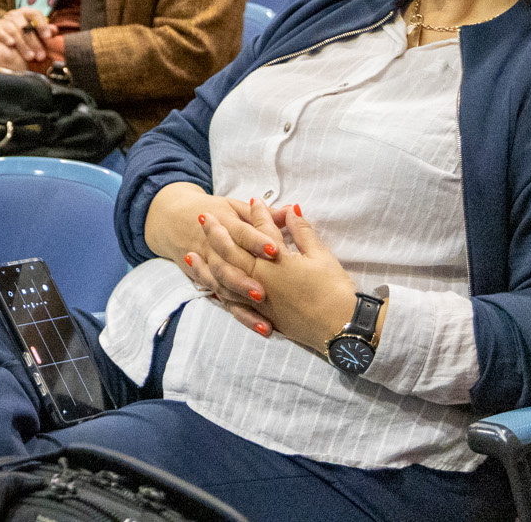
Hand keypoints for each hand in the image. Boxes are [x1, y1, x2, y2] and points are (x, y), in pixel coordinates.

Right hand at [0, 8, 54, 65]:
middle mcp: (15, 14)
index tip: (47, 37)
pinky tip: (11, 44)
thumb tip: (54, 30)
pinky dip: (5, 38)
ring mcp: (4, 21)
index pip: (35, 14)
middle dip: (34, 42)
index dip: (42, 25)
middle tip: (40, 55)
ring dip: (23, 45)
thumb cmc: (23, 34)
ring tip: (30, 57)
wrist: (3, 36)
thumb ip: (45, 32)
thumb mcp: (35, 33)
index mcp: (26, 13)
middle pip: (25, 25)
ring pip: (13, 30)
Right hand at [143, 183, 283, 326]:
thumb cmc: (216, 214)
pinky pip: (227, 302)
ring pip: (223, 287)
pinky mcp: (212, 285)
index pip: (241, 233)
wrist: (174, 221)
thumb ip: (265, 215)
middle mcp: (214, 248)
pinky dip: (244, 316)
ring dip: (241, 301)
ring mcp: (210, 268)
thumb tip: (293, 211)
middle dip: (243, 280)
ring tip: (263, 314)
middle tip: (262, 292)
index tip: (276, 251)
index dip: (257, 242)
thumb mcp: (236, 207)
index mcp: (224, 223)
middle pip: (226, 265)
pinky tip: (263, 327)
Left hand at [200, 203, 359, 350]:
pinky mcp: (261, 316)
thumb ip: (302, 232)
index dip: (257, 215)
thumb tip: (290, 210)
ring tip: (189, 254)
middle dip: (216, 233)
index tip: (252, 200)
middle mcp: (261, 279)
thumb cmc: (334, 291)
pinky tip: (206, 288)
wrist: (341, 329)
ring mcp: (259, 299)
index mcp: (276, 262)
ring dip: (205, 265)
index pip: (260, 233)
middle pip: (231, 252)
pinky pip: (231, 304)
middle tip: (204, 217)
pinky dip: (216, 293)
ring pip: (223, 279)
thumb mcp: (321, 257)